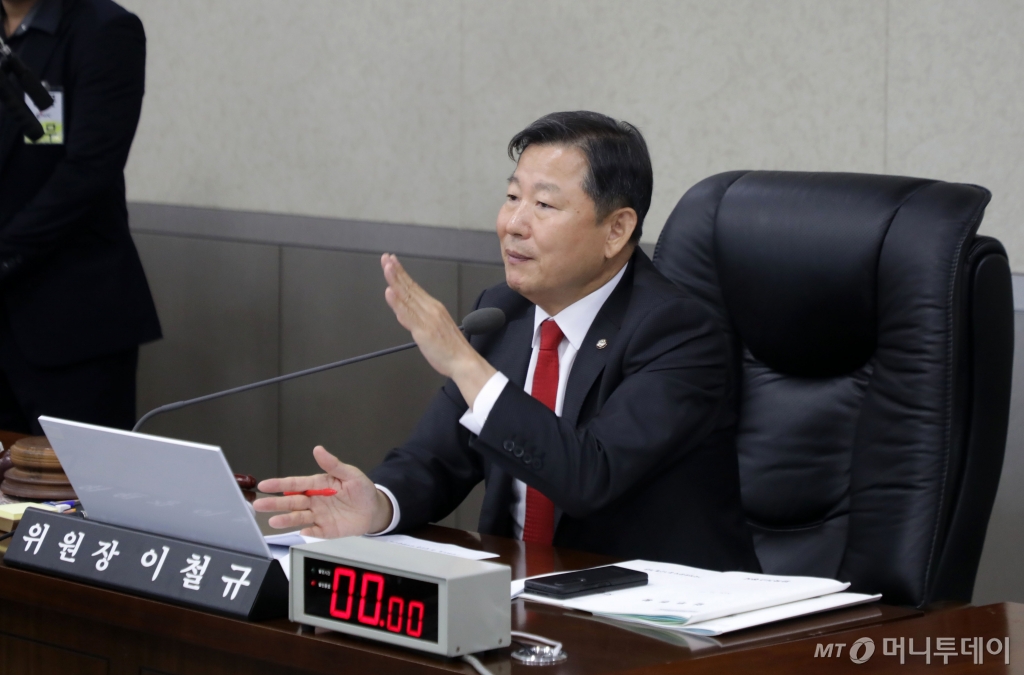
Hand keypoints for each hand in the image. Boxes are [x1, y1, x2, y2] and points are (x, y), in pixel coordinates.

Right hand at [253, 446, 393, 537]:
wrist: (374, 509)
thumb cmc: (361, 489)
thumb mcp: (350, 474)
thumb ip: (333, 464)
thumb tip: (318, 449)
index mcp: (318, 485)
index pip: (295, 484)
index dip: (279, 484)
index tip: (264, 485)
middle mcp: (314, 501)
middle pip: (292, 502)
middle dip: (275, 504)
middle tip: (259, 505)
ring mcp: (319, 516)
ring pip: (299, 517)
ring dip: (286, 519)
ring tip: (273, 521)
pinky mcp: (327, 530)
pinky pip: (315, 531)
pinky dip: (308, 531)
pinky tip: (301, 531)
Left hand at [381, 253, 495, 405]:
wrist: (464, 362)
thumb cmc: (451, 348)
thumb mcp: (435, 328)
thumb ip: (419, 318)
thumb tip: (404, 312)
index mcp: (434, 307)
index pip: (414, 287)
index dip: (401, 274)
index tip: (392, 262)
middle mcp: (430, 309)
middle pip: (409, 287)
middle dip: (396, 272)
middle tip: (386, 258)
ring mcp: (427, 319)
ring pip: (408, 297)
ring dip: (396, 280)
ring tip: (387, 267)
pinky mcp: (423, 331)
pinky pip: (408, 315)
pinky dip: (398, 303)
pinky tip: (390, 292)